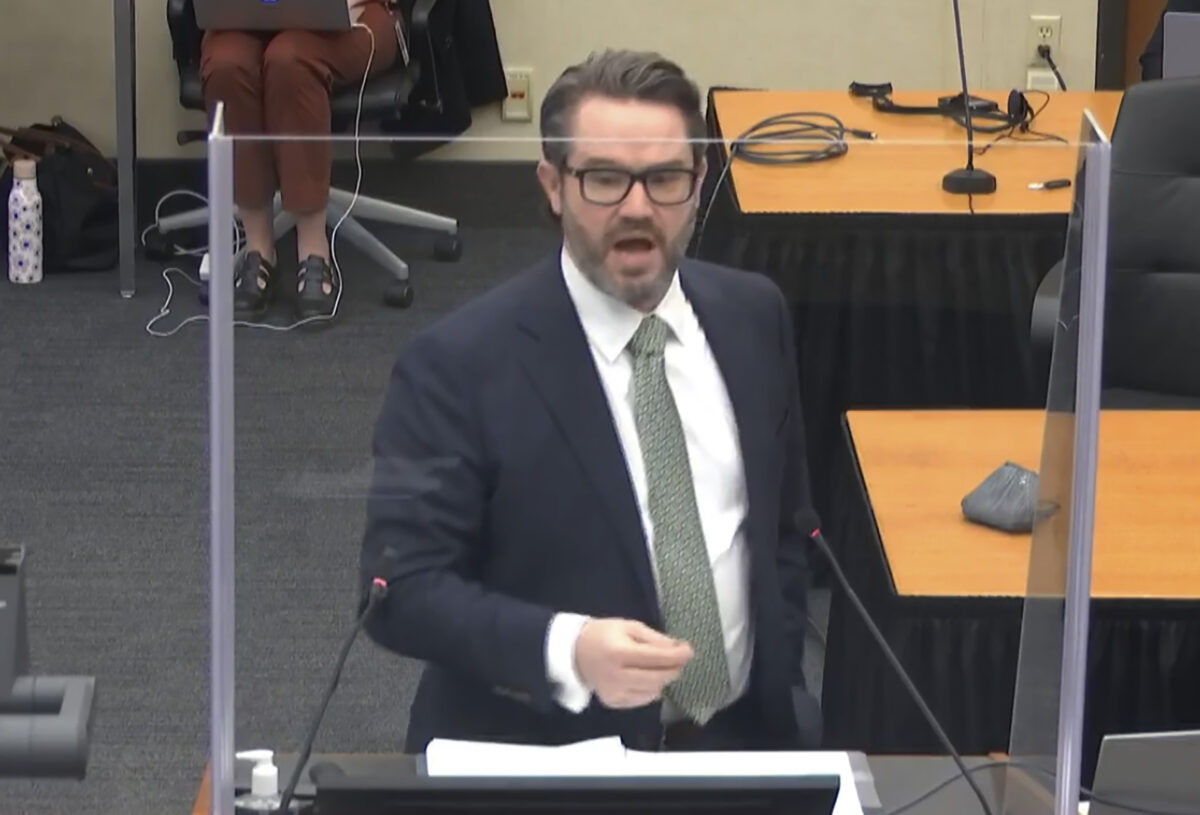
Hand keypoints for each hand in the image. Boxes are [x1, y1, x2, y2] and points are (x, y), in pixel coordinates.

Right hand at [573, 619, 692, 708]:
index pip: (656, 658)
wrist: (573, 652)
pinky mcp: (613, 702)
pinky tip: (647, 678)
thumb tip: (678, 648)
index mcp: (619, 653)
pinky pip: (642, 700)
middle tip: (680, 660)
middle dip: (674, 669)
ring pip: (652, 692)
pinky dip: (651, 690)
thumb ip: (654, 638)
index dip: (677, 655)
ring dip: (663, 680)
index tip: (689, 650)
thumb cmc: (603, 634)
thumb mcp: (628, 626)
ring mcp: (614, 692)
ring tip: (662, 667)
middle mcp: (617, 676)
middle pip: (657, 678)